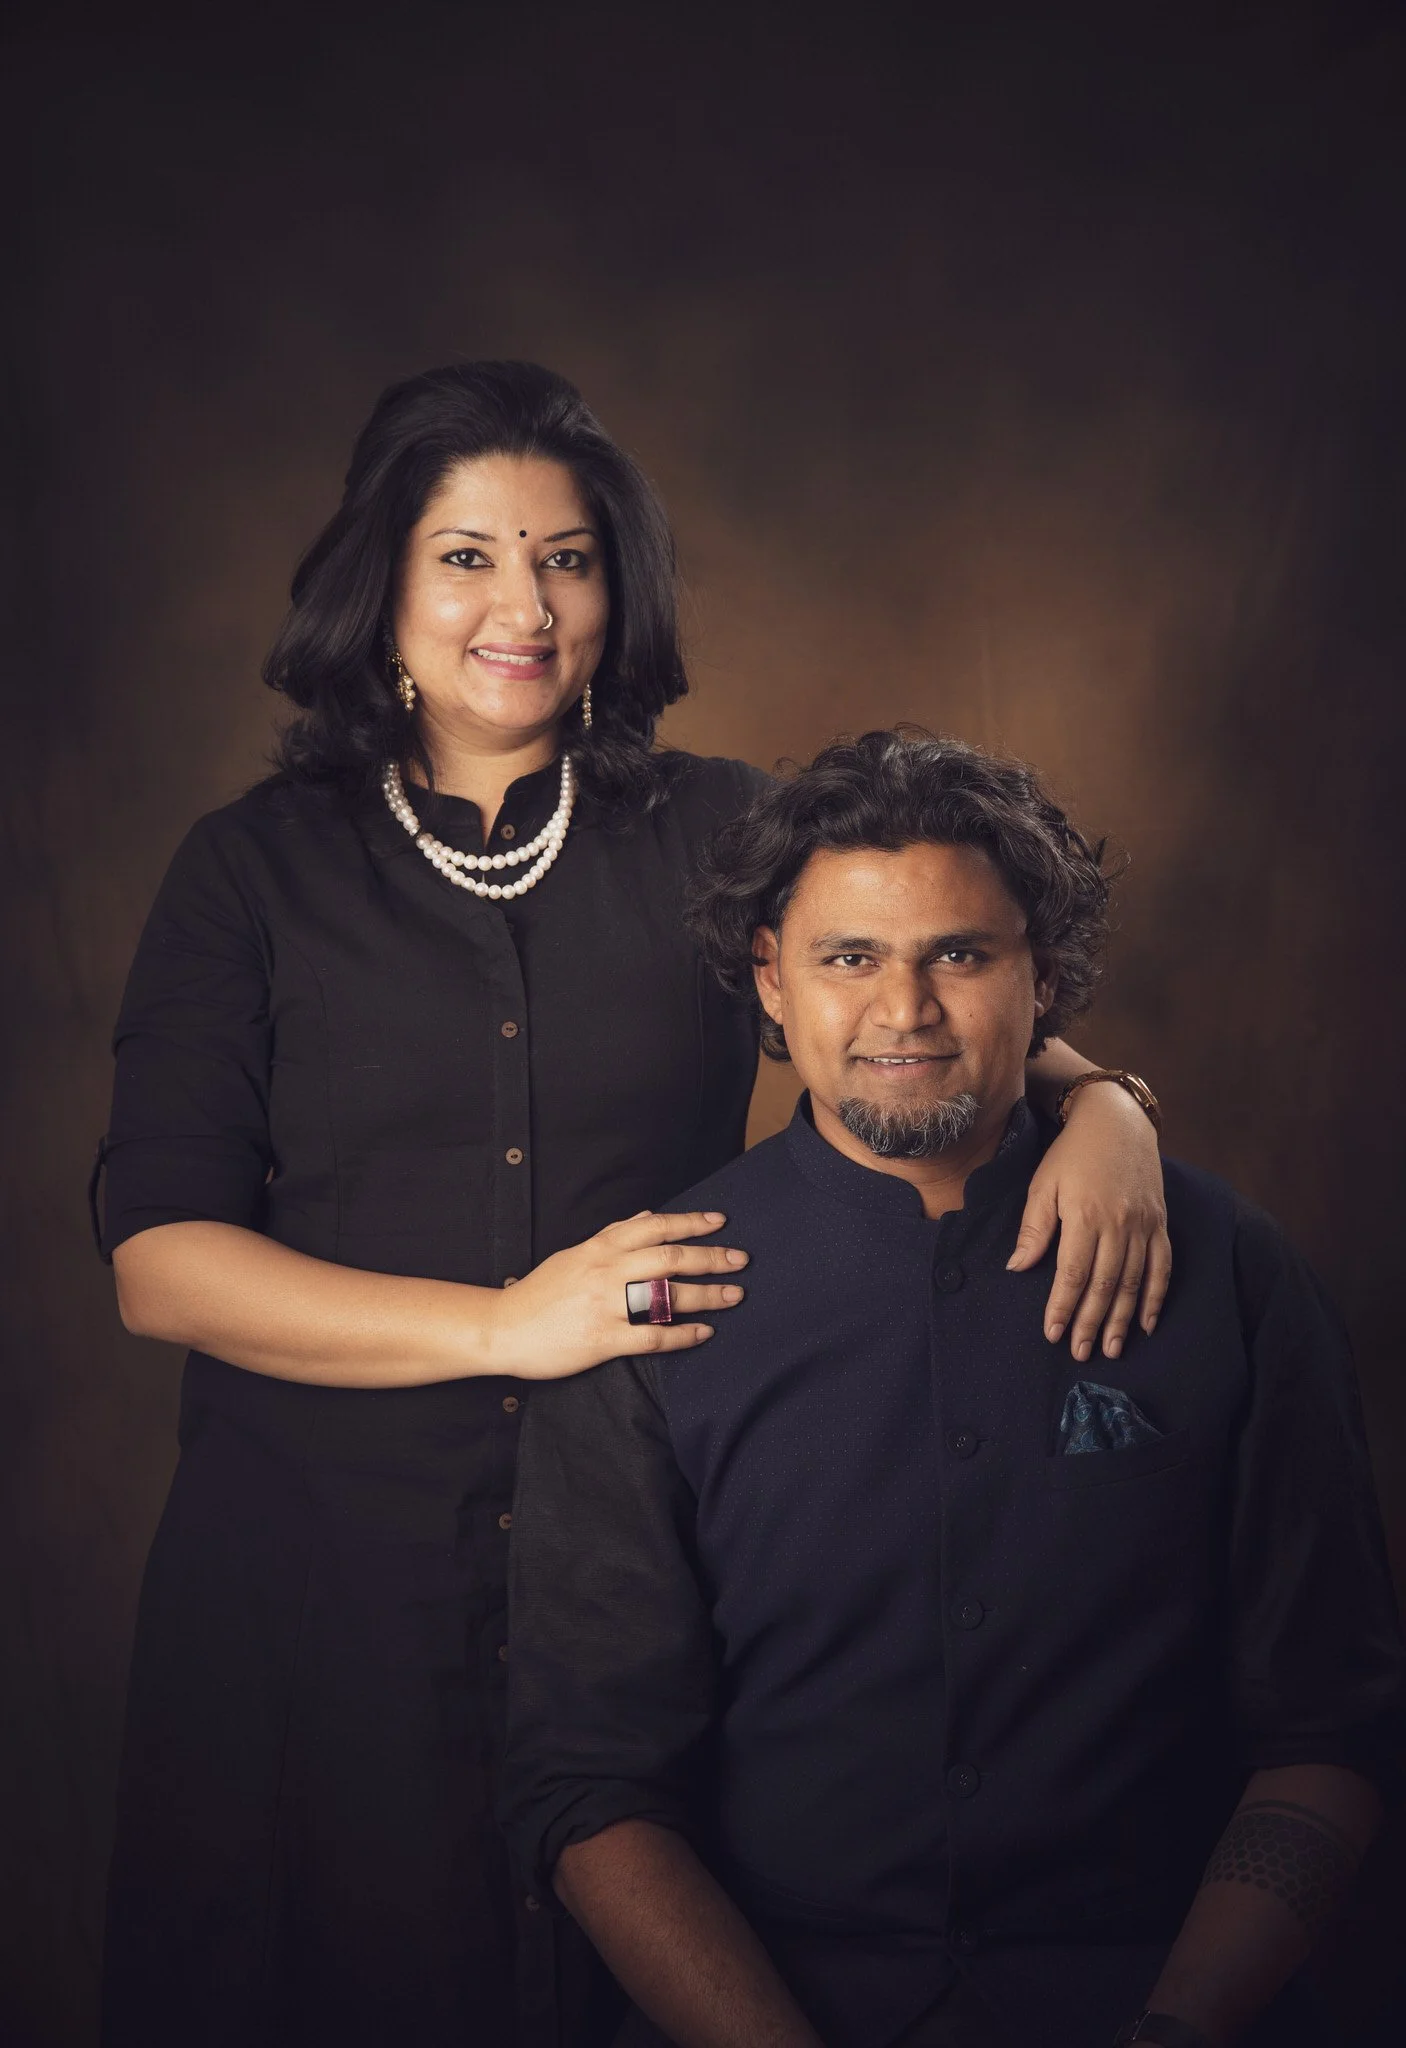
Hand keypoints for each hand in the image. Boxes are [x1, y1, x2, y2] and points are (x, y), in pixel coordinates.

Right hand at [487, 1210, 748, 1378]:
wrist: (502, 1327)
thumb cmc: (541, 1292)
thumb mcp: (575, 1253)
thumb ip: (614, 1235)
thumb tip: (648, 1216)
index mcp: (600, 1247)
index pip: (655, 1227)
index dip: (690, 1222)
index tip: (720, 1222)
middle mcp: (607, 1271)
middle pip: (670, 1258)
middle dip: (710, 1257)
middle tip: (741, 1259)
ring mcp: (606, 1306)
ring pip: (666, 1295)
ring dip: (706, 1294)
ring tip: (734, 1295)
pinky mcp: (604, 1339)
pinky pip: (652, 1334)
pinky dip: (683, 1333)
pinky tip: (705, 1332)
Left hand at [1008, 1083, 1170, 1360]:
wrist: (1117, 1120)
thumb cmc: (1071, 1153)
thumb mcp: (1043, 1184)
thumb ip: (1034, 1228)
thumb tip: (1018, 1268)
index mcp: (1084, 1215)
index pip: (1073, 1274)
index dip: (1062, 1307)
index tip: (1052, 1333)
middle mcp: (1118, 1224)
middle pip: (1104, 1285)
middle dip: (1091, 1323)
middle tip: (1081, 1353)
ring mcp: (1143, 1225)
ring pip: (1134, 1282)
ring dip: (1122, 1319)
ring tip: (1113, 1348)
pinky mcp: (1159, 1223)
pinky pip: (1162, 1266)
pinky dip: (1156, 1297)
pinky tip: (1146, 1322)